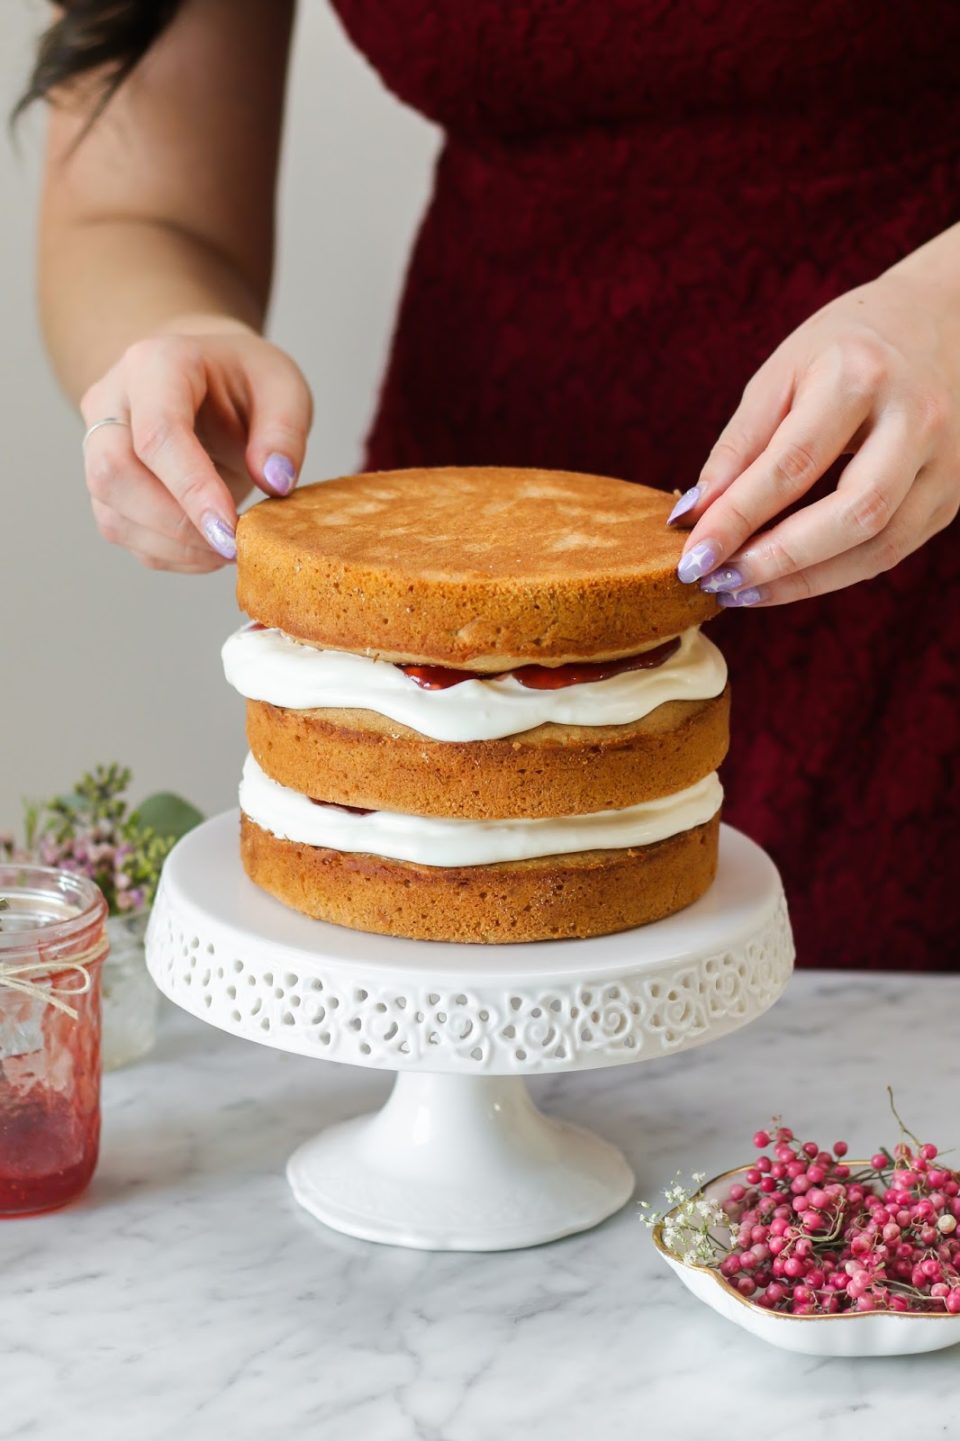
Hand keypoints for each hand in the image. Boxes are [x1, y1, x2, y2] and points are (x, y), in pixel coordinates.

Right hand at [80, 323, 312, 571]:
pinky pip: (123, 532)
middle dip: (176, 524)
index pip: (157, 433)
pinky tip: (207, 549)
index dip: (192, 489)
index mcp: (155, 364)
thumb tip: (275, 481)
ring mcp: (98, 445)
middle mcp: (111, 401)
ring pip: (112, 512)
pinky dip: (168, 554)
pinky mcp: (105, 485)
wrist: (206, 377)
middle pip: (115, 474)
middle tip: (233, 545)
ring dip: (174, 547)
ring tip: (227, 548)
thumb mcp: (282, 385)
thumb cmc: (243, 379)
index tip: (231, 531)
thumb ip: (284, 430)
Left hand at [668, 270, 959, 605]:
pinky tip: (785, 580)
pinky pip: (891, 552)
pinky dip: (833, 574)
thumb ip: (739, 447)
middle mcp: (916, 419)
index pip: (792, 465)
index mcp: (862, 376)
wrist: (941, 322)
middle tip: (717, 581)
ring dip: (803, 582)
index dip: (737, 519)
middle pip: (852, 514)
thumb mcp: (781, 375)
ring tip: (742, 590)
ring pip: (878, 546)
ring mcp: (944, 461)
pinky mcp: (950, 494)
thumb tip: (693, 517)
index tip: (692, 558)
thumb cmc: (844, 347)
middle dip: (777, 560)